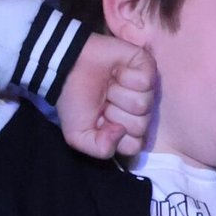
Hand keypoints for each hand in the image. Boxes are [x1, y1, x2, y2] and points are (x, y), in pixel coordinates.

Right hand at [57, 36, 157, 160]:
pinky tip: (117, 72)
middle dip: (116, 114)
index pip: (135, 145)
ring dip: (119, 94)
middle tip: (104, 102)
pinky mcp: (147, 67)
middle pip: (140, 126)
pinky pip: (145, 81)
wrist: (69, 67)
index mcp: (125, 129)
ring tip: (109, 86)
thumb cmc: (74, 100)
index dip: (116, 136)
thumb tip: (121, 132)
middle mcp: (138, 112)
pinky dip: (126, 76)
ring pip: (143, 104)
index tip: (101, 122)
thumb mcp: (78, 136)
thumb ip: (100, 149)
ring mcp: (145, 90)